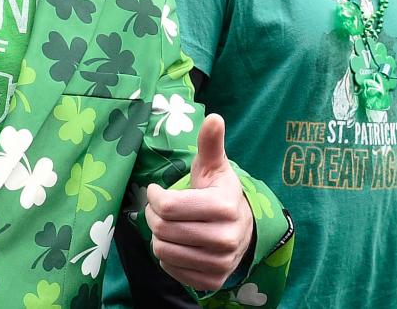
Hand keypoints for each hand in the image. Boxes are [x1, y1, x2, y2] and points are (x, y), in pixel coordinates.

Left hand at [146, 114, 253, 290]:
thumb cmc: (220, 193)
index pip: (169, 206)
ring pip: (163, 250)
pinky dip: (168, 256)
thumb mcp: (214, 167)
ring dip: (159, 236)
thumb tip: (214, 117)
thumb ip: (210, 143)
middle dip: (154, 216)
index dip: (155, 196)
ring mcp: (220, 263)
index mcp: (224, 207)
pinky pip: (170, 269)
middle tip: (160, 209)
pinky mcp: (212, 280)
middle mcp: (226, 238)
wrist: (242, 230)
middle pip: (163, 229)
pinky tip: (180, 243)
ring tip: (170, 225)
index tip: (157, 191)